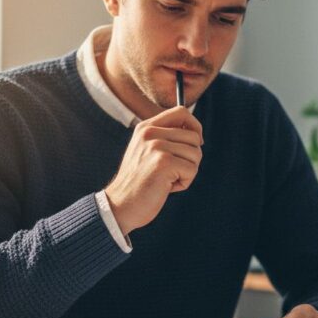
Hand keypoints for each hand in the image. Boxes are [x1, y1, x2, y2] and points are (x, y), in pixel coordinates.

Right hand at [105, 106, 203, 235]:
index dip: (195, 127)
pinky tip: (166, 188)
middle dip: (192, 158)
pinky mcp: (164, 163)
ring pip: (196, 154)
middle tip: (175, 172)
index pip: (181, 112)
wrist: (120, 205)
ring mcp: (157, 147)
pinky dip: (184, 183)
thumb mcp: (147, 152)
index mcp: (145, 127)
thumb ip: (166, 138)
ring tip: (168, 180)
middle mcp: (150, 133)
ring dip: (188, 172)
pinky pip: (192, 170)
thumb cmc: (138, 182)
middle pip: (194, 137)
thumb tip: (197, 134)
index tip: (195, 144)